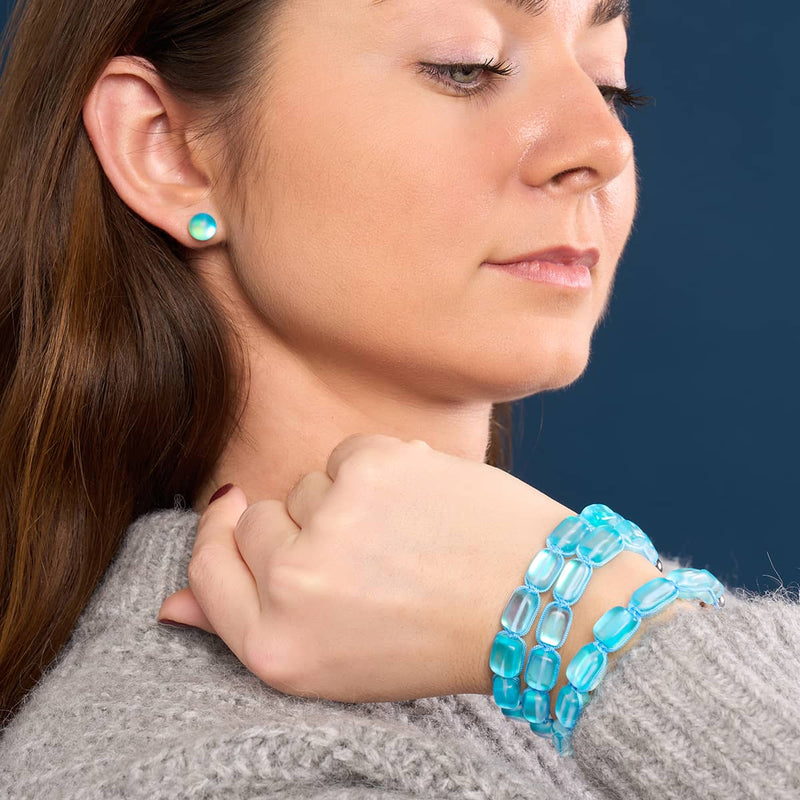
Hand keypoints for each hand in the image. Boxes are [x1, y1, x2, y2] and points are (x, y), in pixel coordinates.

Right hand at [157, 433, 574, 701]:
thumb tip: (174, 602)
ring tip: (403, 538)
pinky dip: (379, 473)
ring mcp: (332, 517)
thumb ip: (248, 624)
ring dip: (344, 502)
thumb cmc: (436, 636)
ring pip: (307, 483)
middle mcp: (294, 583)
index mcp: (278, 646)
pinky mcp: (374, 465)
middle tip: (363, 554)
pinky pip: (348, 455)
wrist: (534, 602)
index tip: (237, 515)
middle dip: (299, 526)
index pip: (208, 567)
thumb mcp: (332, 662)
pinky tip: (420, 506)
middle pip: (253, 518)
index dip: (221, 537)